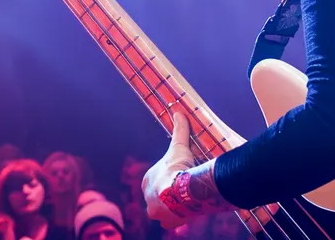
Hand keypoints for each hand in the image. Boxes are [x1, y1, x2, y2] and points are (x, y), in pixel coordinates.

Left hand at [142, 113, 195, 228]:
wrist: (181, 192)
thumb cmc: (177, 168)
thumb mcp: (179, 147)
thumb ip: (179, 131)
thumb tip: (178, 113)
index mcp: (147, 180)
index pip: (155, 179)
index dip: (167, 177)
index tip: (178, 176)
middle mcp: (148, 197)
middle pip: (157, 196)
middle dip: (167, 194)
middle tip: (182, 191)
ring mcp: (156, 211)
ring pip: (163, 210)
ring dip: (172, 208)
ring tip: (185, 203)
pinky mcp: (167, 222)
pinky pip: (171, 222)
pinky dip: (178, 219)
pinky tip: (186, 215)